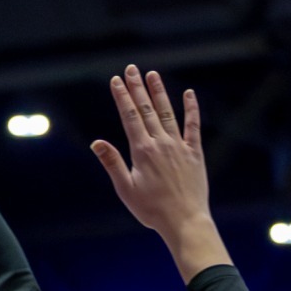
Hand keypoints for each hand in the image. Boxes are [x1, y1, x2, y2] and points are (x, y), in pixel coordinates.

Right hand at [93, 66, 211, 237]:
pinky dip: (191, 109)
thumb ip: (112, 163)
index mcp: (142, 151)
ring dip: (159, 93)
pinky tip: (188, 94)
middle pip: (147, 109)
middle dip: (137, 88)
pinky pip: (192, 126)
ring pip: (168, 112)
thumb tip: (97, 142)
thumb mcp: (126, 189)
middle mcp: (161, 143)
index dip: (122, 97)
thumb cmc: (152, 209)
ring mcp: (179, 146)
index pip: (130, 117)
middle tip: (131, 69)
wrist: (184, 221)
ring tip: (152, 74)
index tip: (116, 80)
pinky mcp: (194, 153)